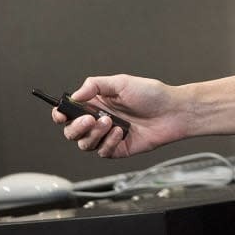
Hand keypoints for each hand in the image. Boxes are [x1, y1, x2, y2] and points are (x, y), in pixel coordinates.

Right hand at [52, 74, 182, 158]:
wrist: (173, 111)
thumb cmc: (152, 94)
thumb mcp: (122, 82)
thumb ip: (96, 85)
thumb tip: (76, 94)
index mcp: (96, 104)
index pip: (69, 113)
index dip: (60, 115)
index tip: (61, 114)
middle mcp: (99, 121)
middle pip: (72, 132)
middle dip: (76, 128)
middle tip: (89, 120)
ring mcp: (107, 137)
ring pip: (85, 145)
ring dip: (94, 135)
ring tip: (110, 122)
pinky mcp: (118, 149)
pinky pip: (103, 152)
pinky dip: (109, 143)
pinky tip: (121, 132)